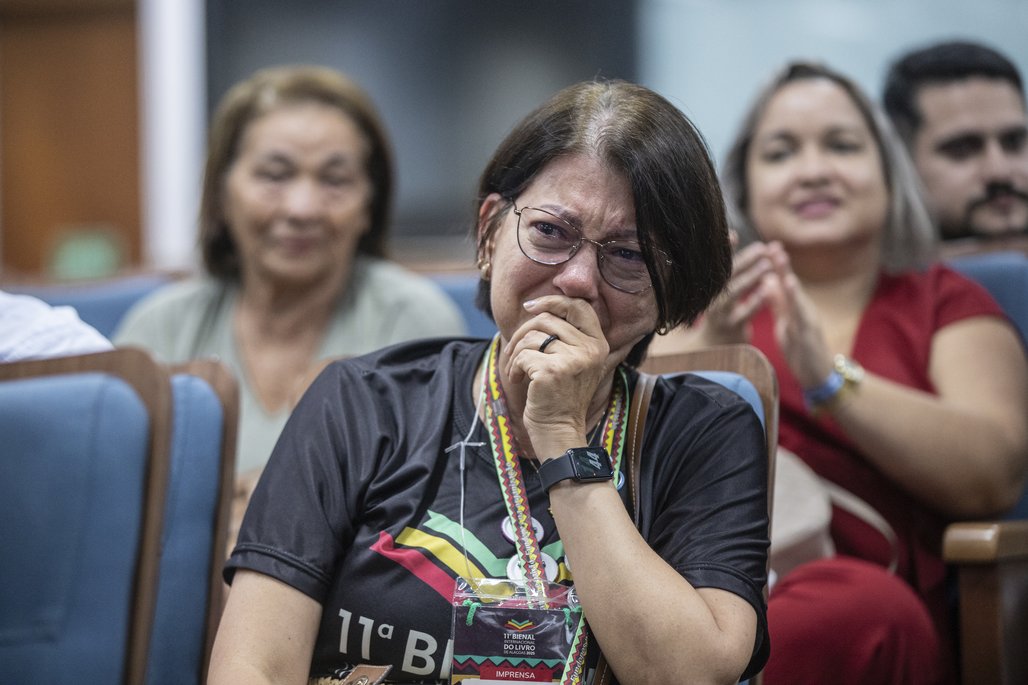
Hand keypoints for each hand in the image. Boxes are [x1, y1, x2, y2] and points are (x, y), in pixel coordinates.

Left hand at [503, 295, 608, 457]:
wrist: (559, 431)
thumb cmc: (560, 396)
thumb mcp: (574, 362)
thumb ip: (566, 336)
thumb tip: (538, 308)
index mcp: (598, 343)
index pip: (578, 305)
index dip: (552, 301)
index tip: (530, 307)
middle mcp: (590, 349)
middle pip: (547, 319)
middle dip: (523, 332)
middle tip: (515, 351)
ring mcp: (573, 360)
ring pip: (531, 337)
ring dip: (516, 353)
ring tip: (517, 370)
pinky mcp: (552, 371)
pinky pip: (523, 355)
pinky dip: (514, 366)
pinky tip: (517, 379)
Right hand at [693, 242, 774, 345]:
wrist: (713, 347)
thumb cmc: (720, 312)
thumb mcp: (720, 289)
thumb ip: (728, 265)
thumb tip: (732, 233)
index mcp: (709, 289)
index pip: (717, 266)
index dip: (724, 250)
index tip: (733, 235)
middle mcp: (711, 299)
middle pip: (726, 277)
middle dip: (744, 261)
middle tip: (761, 248)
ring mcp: (720, 314)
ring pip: (733, 294)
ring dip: (750, 278)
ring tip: (766, 265)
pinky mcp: (731, 328)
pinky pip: (744, 313)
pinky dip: (755, 300)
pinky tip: (767, 290)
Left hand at [762, 245, 834, 387]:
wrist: (818, 374)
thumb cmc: (801, 349)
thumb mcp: (785, 322)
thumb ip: (778, 303)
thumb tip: (767, 281)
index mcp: (794, 309)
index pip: (783, 283)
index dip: (775, 266)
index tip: (766, 247)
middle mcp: (802, 310)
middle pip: (790, 283)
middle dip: (781, 264)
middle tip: (772, 244)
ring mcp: (807, 319)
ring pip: (796, 295)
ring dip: (788, 275)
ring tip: (780, 258)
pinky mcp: (808, 331)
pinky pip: (800, 313)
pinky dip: (794, 298)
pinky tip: (788, 285)